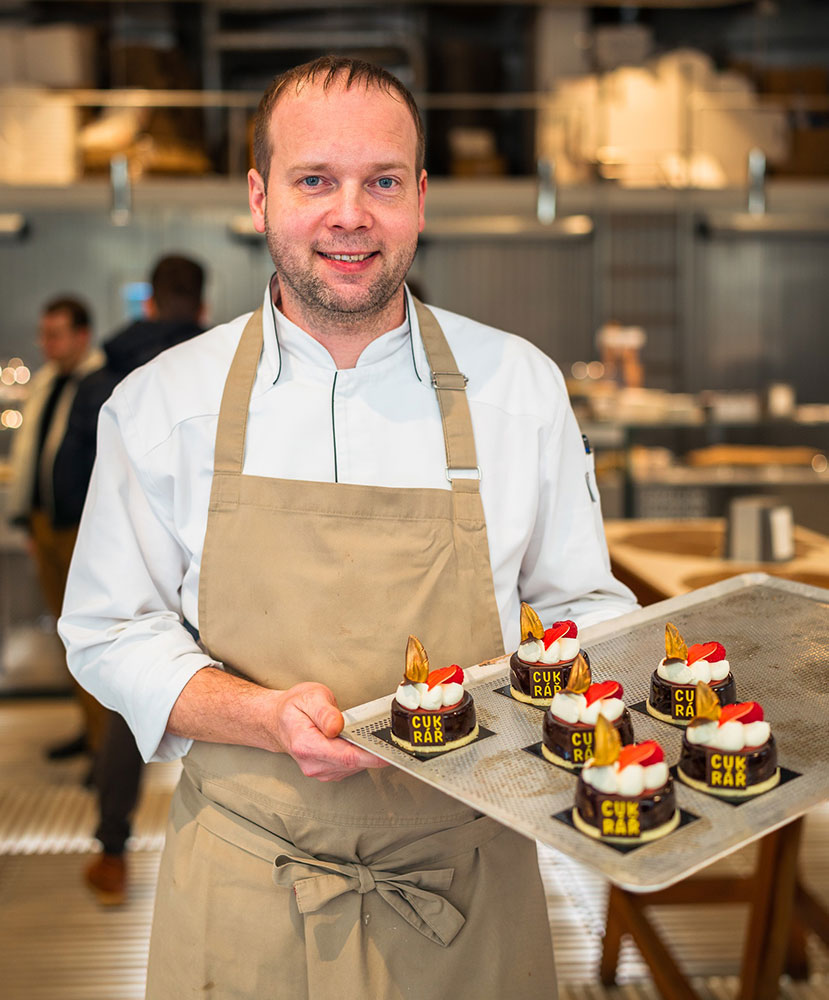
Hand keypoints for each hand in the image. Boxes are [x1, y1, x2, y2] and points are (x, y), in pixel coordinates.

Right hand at [270, 682, 387, 781]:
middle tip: (390, 736)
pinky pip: (351, 767)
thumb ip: (324, 711)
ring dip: (366, 752)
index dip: (370, 756)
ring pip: (354, 766)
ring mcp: (320, 771)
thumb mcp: (309, 696)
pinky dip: (360, 755)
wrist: (278, 721)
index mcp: (306, 745)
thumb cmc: (294, 707)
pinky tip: (359, 741)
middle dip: (373, 751)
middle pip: (353, 763)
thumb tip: (337, 726)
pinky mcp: (327, 772)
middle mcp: (313, 764)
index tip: (389, 752)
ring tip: (370, 733)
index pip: (345, 756)